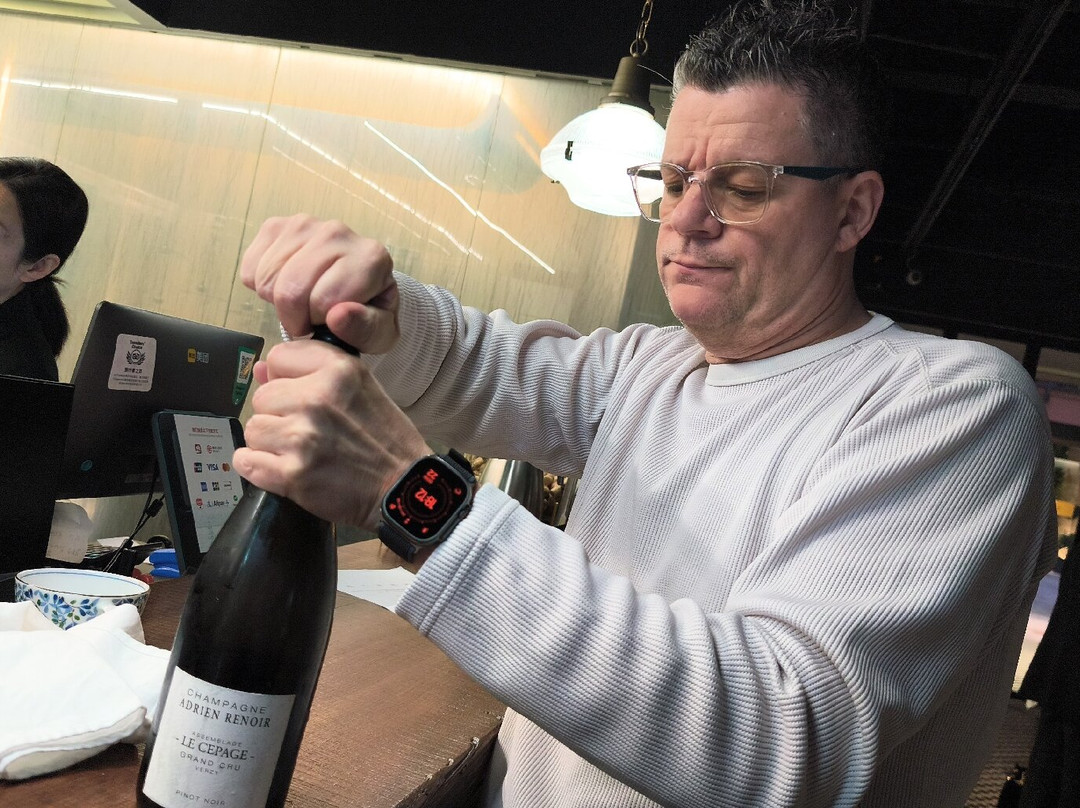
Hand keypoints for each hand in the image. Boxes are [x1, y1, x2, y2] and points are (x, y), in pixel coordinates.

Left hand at [231, 339, 431, 527]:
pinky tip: (282, 470)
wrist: (402, 488)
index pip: (279, 357)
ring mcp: (302, 436)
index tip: (302, 395)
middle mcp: (317, 398)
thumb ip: (311, 374)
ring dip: (269, 443)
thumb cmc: (385, 439)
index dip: (286, 378)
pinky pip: (246, 461)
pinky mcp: (292, 473)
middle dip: (278, 414)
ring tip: (299, 452)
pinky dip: (258, 468)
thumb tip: (259, 369)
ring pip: (253, 429)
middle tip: (307, 432)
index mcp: (338, 370)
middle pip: (262, 397)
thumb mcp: (360, 389)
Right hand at [240, 214, 398, 352]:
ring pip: (267, 280)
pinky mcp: (275, 226)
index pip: (324, 301)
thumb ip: (365, 329)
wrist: (352, 288)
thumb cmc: (364, 314)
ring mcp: (304, 224)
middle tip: (309, 320)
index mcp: (370, 258)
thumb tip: (337, 315)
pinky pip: (251, 269)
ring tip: (301, 302)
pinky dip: (261, 287)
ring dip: (278, 302)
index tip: (329, 323)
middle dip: (294, 317)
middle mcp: (338, 232)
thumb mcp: (379, 334)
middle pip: (290, 289)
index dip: (320, 322)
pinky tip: (285, 285)